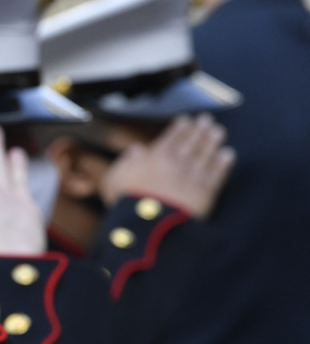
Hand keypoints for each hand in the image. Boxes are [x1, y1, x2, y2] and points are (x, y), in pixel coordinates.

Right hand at [99, 114, 234, 218]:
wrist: (151, 224)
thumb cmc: (128, 202)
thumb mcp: (116, 177)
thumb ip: (126, 161)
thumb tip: (136, 149)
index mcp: (157, 156)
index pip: (172, 136)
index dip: (180, 127)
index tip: (186, 120)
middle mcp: (179, 161)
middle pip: (193, 140)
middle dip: (200, 128)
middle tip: (206, 120)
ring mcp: (195, 175)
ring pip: (207, 153)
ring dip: (213, 141)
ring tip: (218, 132)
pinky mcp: (207, 191)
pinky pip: (219, 172)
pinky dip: (224, 162)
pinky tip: (228, 154)